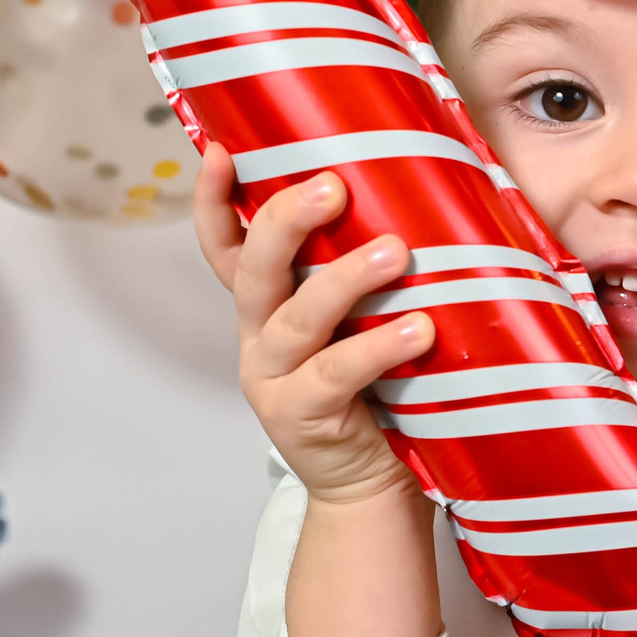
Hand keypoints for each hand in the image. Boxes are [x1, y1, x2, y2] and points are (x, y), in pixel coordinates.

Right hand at [193, 144, 436, 507]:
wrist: (373, 485)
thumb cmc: (380, 391)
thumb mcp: (361, 322)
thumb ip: (366, 275)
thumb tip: (422, 197)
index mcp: (266, 309)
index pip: (226, 247)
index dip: (214, 201)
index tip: (221, 152)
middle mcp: (259, 338)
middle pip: (254, 270)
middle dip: (285, 222)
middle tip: (331, 187)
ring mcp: (274, 379)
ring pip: (297, 319)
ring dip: (344, 280)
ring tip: (394, 253)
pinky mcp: (300, 417)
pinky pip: (337, 373)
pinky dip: (377, 347)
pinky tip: (417, 328)